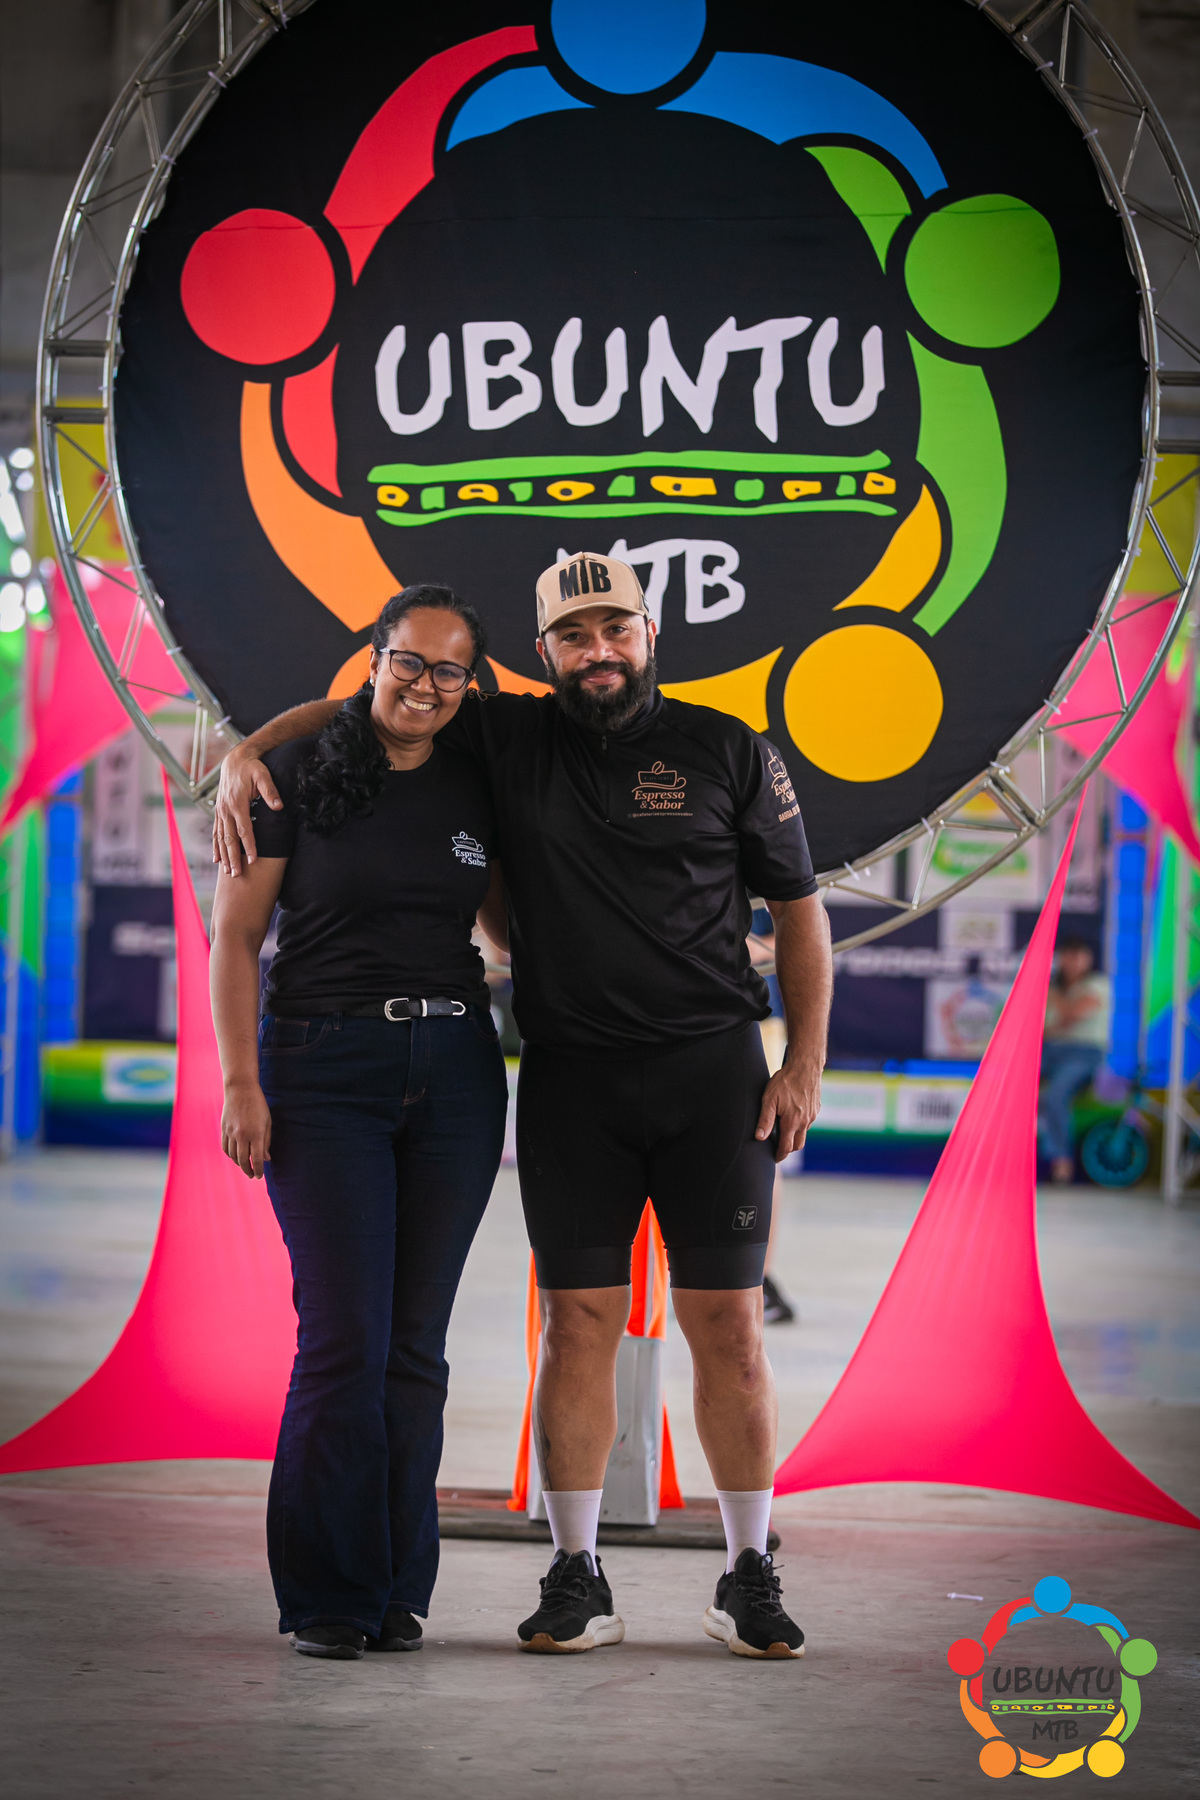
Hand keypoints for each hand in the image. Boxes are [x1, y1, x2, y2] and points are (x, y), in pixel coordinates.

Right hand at [213, 748, 279, 875]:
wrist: (235, 760)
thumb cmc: (252, 768)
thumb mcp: (263, 775)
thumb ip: (270, 791)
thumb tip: (279, 807)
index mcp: (238, 803)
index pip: (245, 829)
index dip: (249, 846)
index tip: (254, 860)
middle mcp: (226, 809)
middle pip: (230, 838)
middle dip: (233, 857)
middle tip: (237, 875)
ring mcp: (221, 811)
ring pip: (221, 838)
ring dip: (224, 856)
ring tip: (228, 872)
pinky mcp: (219, 811)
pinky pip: (216, 832)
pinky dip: (216, 846)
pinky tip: (217, 860)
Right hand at [221, 1082, 271, 1177]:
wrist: (240, 1089)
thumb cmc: (258, 1104)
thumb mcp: (267, 1122)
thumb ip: (267, 1141)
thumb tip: (266, 1159)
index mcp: (256, 1133)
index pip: (257, 1159)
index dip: (258, 1170)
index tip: (260, 1176)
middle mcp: (242, 1135)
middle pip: (243, 1160)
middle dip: (248, 1170)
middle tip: (252, 1175)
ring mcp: (231, 1133)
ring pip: (233, 1156)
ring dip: (239, 1164)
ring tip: (245, 1166)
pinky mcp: (223, 1129)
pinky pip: (225, 1148)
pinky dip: (230, 1155)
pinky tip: (235, 1157)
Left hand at [755, 1058, 822, 1161]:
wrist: (805, 1066)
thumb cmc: (785, 1081)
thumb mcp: (769, 1098)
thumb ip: (765, 1119)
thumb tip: (760, 1137)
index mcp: (792, 1122)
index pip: (786, 1147)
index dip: (780, 1155)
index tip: (775, 1159)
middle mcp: (804, 1122)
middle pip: (798, 1145)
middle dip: (788, 1149)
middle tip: (779, 1149)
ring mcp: (812, 1115)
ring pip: (804, 1133)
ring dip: (795, 1136)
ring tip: (784, 1131)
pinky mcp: (816, 1108)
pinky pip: (808, 1122)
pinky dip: (801, 1125)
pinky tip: (793, 1116)